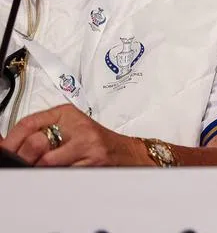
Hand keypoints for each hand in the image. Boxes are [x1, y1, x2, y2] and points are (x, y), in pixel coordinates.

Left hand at [0, 104, 145, 166]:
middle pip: (36, 144)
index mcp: (68, 114)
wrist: (128, 153)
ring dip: (42, 171)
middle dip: (27, 159)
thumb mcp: (70, 127)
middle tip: (25, 164)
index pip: (30, 122)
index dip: (13, 139)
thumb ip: (43, 130)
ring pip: (48, 164)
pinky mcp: (93, 162)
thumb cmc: (97, 141)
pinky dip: (57, 178)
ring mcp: (87, 145)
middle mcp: (78, 126)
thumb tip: (10, 144)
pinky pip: (64, 175)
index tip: (5, 149)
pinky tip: (62, 173)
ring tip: (45, 170)